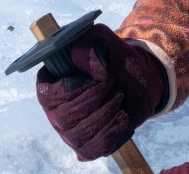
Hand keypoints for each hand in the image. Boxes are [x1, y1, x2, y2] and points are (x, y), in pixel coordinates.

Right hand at [35, 23, 166, 160]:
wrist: (140, 82)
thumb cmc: (114, 60)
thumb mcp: (102, 41)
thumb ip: (87, 44)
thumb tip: (77, 55)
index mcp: (51, 84)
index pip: (48, 95)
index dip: (74, 87)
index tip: (99, 76)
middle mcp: (55, 111)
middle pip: (65, 116)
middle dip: (97, 97)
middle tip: (114, 84)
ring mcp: (70, 132)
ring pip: (80, 133)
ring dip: (107, 111)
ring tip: (119, 96)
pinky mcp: (87, 146)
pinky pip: (93, 148)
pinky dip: (112, 132)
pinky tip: (122, 117)